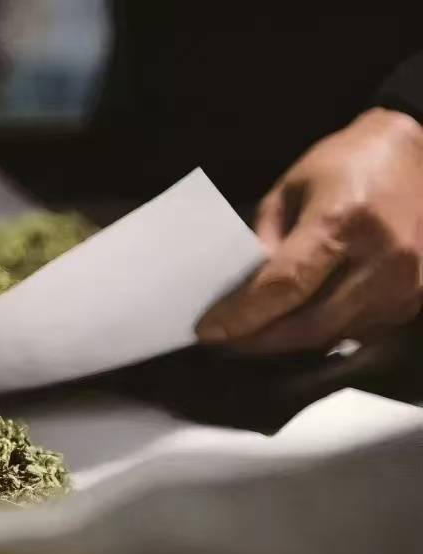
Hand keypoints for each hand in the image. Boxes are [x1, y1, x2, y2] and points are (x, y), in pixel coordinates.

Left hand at [198, 108, 422, 351]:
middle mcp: (383, 257)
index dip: (243, 315)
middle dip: (259, 340)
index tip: (209, 330)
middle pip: (309, 324)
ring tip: (253, 333)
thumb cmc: (347, 165)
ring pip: (332, 336)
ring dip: (288, 341)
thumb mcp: (291, 189)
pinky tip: (295, 324)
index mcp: (344, 221)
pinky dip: (321, 334)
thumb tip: (239, 289)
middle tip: (225, 340)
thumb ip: (265, 240)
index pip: (285, 286)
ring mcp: (406, 283)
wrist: (418, 155)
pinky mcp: (415, 299)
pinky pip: (357, 333)